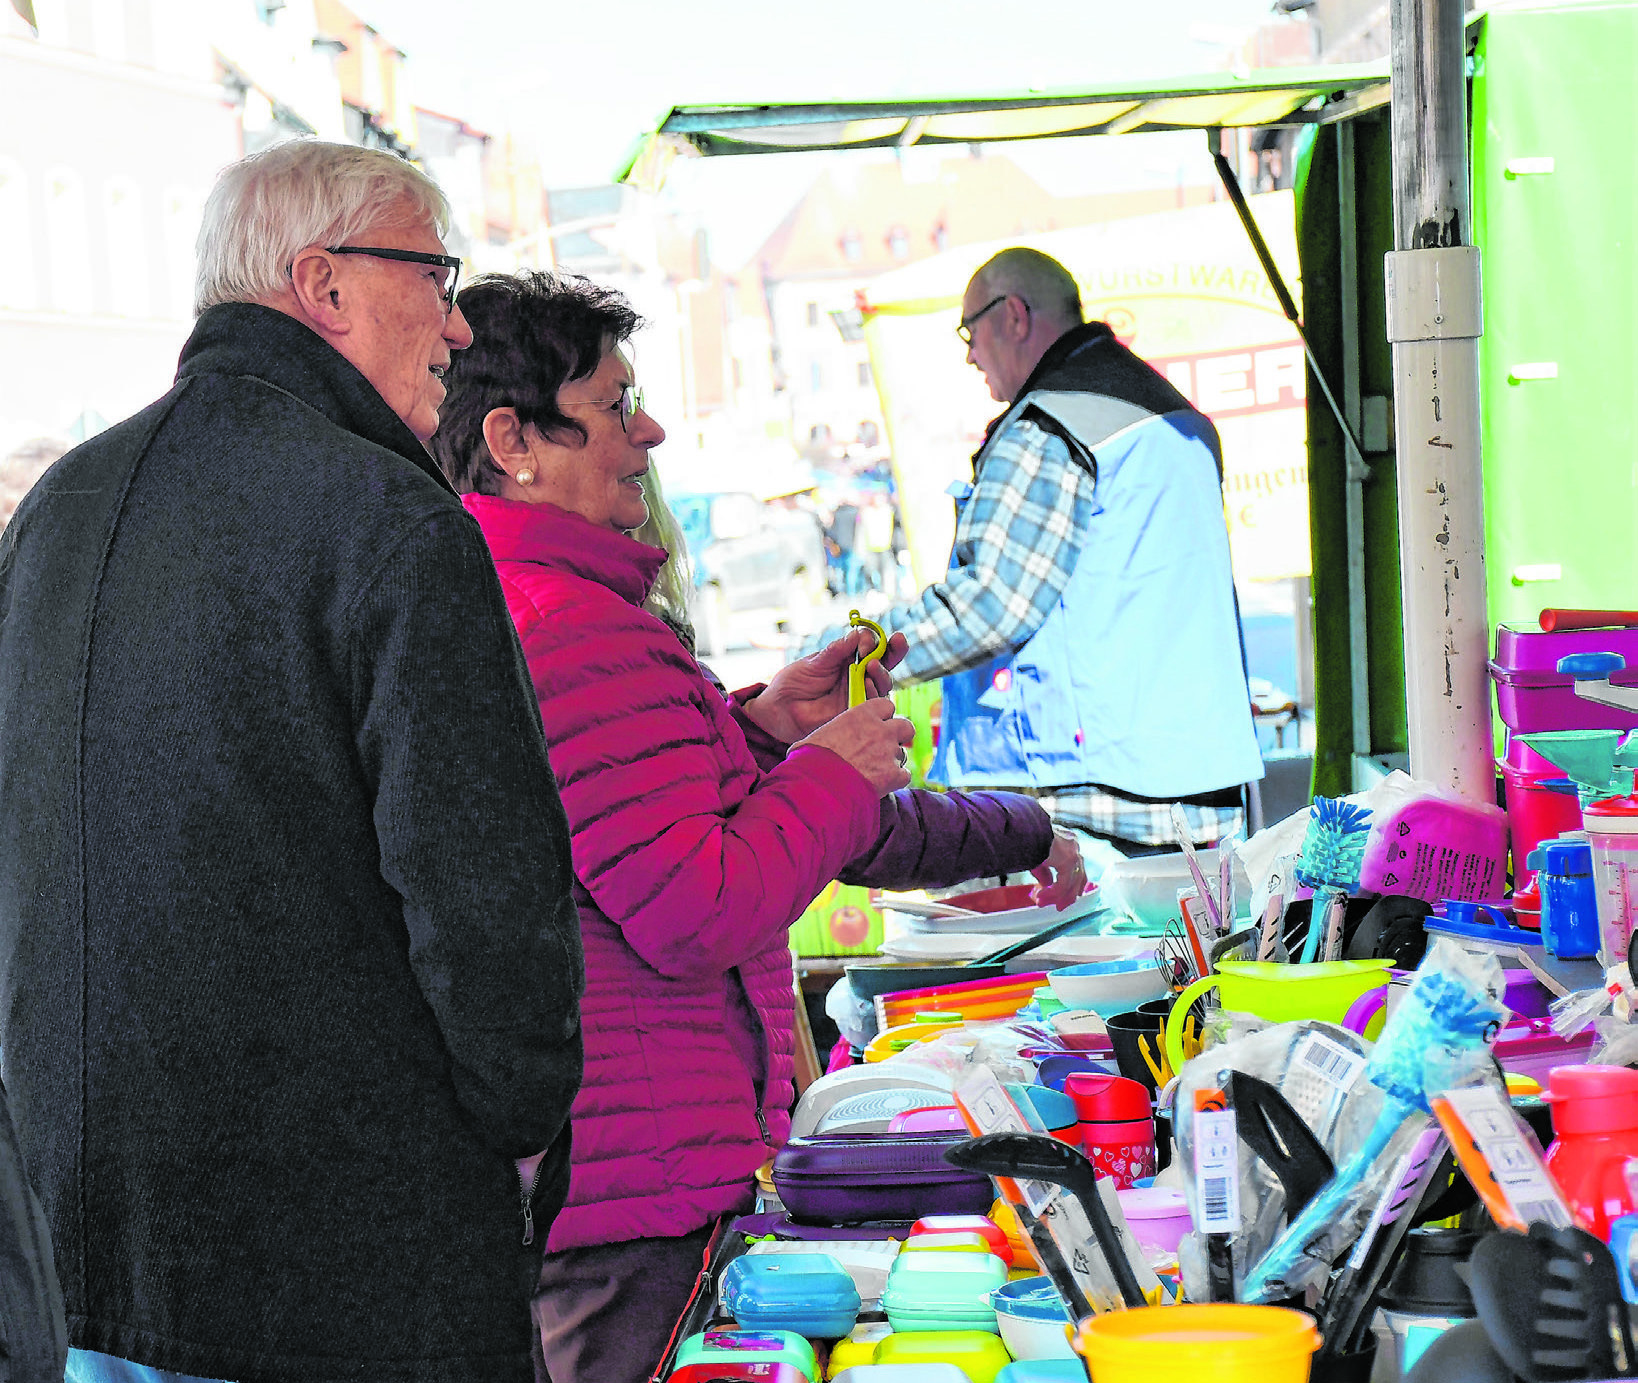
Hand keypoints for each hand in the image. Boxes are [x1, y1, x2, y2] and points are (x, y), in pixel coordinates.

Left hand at [743, 627, 908, 742]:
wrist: (779, 709)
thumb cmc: (794, 682)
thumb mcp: (814, 662)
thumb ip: (835, 651)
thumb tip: (856, 634)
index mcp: (849, 658)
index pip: (872, 645)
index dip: (875, 640)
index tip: (866, 641)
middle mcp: (859, 674)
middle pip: (886, 662)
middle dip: (895, 650)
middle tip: (898, 641)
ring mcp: (859, 694)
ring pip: (884, 683)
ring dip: (882, 673)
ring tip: (873, 666)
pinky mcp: (856, 712)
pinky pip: (873, 704)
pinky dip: (874, 694)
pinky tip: (868, 685)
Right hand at [797, 698, 914, 795]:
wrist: (818, 787)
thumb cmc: (810, 761)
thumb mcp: (817, 736)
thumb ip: (833, 731)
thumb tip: (822, 739)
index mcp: (862, 715)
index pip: (886, 706)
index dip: (883, 717)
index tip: (876, 726)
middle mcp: (880, 730)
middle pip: (906, 726)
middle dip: (898, 736)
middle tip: (885, 747)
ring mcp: (889, 753)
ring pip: (902, 754)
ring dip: (892, 761)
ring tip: (872, 772)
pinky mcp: (894, 775)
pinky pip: (904, 775)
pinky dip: (895, 781)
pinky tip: (880, 785)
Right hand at [1030, 827, 1086, 910]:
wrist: (1021, 829)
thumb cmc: (1024, 838)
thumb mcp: (1036, 857)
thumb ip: (1045, 871)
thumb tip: (1048, 884)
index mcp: (1067, 841)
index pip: (1076, 866)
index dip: (1070, 883)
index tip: (1062, 895)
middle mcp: (1073, 845)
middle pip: (1078, 876)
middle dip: (1068, 894)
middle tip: (1059, 906)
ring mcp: (1073, 852)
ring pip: (1072, 883)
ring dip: (1057, 896)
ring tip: (1042, 902)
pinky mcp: (1068, 861)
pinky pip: (1063, 884)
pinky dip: (1052, 893)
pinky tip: (1041, 896)